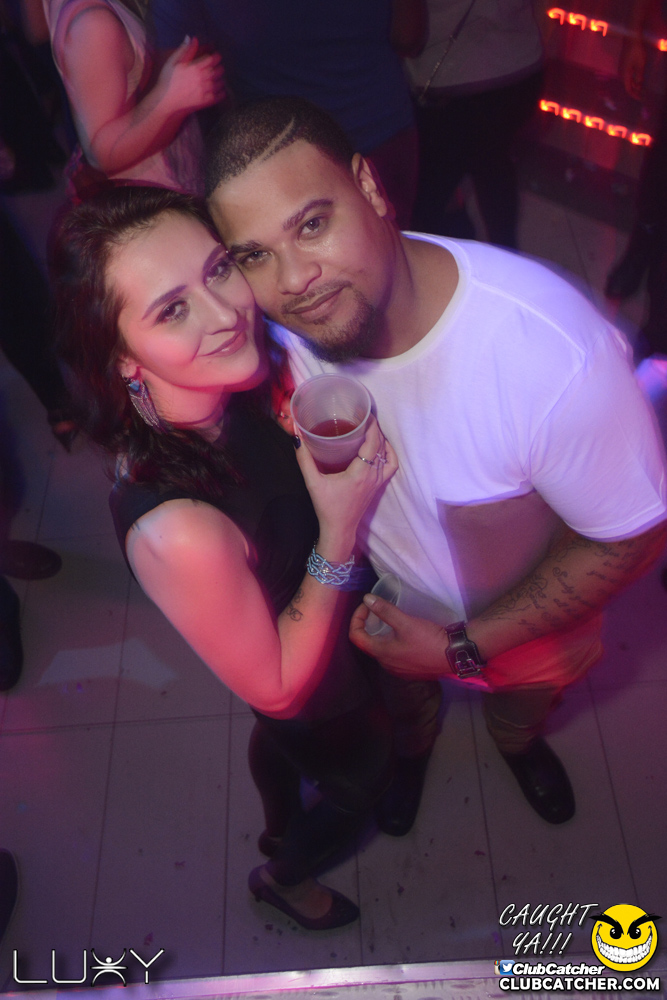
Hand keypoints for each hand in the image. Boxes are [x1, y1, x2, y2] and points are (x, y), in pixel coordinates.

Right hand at [159, 36, 225, 112]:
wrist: (166, 101)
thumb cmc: (167, 80)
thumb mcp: (173, 62)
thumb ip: (184, 50)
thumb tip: (191, 38)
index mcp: (196, 67)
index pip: (212, 59)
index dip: (216, 56)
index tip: (216, 56)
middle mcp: (203, 78)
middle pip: (219, 70)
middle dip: (219, 67)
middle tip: (217, 67)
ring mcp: (206, 90)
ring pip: (220, 82)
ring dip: (220, 79)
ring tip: (217, 78)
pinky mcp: (206, 101)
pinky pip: (219, 96)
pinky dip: (222, 92)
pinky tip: (219, 90)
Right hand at [294, 415, 397, 553]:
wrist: (339, 529)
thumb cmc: (327, 507)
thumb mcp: (313, 483)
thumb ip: (304, 460)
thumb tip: (297, 438)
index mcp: (360, 473)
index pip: (373, 442)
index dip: (371, 425)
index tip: (364, 413)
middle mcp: (373, 475)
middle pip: (381, 444)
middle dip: (375, 428)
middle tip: (364, 416)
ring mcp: (378, 481)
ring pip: (387, 454)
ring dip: (381, 439)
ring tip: (370, 428)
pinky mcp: (378, 486)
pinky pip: (391, 465)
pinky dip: (389, 453)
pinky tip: (381, 446)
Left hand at [349, 594, 450, 677]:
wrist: (455, 656)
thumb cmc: (428, 640)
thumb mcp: (405, 622)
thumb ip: (385, 610)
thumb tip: (366, 599)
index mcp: (381, 653)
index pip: (356, 637)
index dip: (356, 619)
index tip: (367, 606)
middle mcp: (386, 664)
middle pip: (368, 643)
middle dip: (369, 625)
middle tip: (378, 611)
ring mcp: (399, 670)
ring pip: (382, 649)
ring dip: (381, 634)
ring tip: (392, 621)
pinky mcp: (410, 670)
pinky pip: (394, 655)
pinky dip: (393, 642)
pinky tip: (405, 634)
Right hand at [622, 39, 646, 98]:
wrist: (631, 38)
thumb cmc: (636, 50)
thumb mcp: (640, 64)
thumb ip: (639, 76)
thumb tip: (639, 85)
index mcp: (625, 74)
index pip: (628, 89)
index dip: (634, 95)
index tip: (640, 98)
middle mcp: (621, 73)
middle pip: (627, 86)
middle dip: (634, 91)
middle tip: (641, 95)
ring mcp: (622, 68)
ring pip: (627, 80)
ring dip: (633, 85)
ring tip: (640, 88)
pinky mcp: (623, 64)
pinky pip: (627, 75)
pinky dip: (632, 79)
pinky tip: (637, 79)